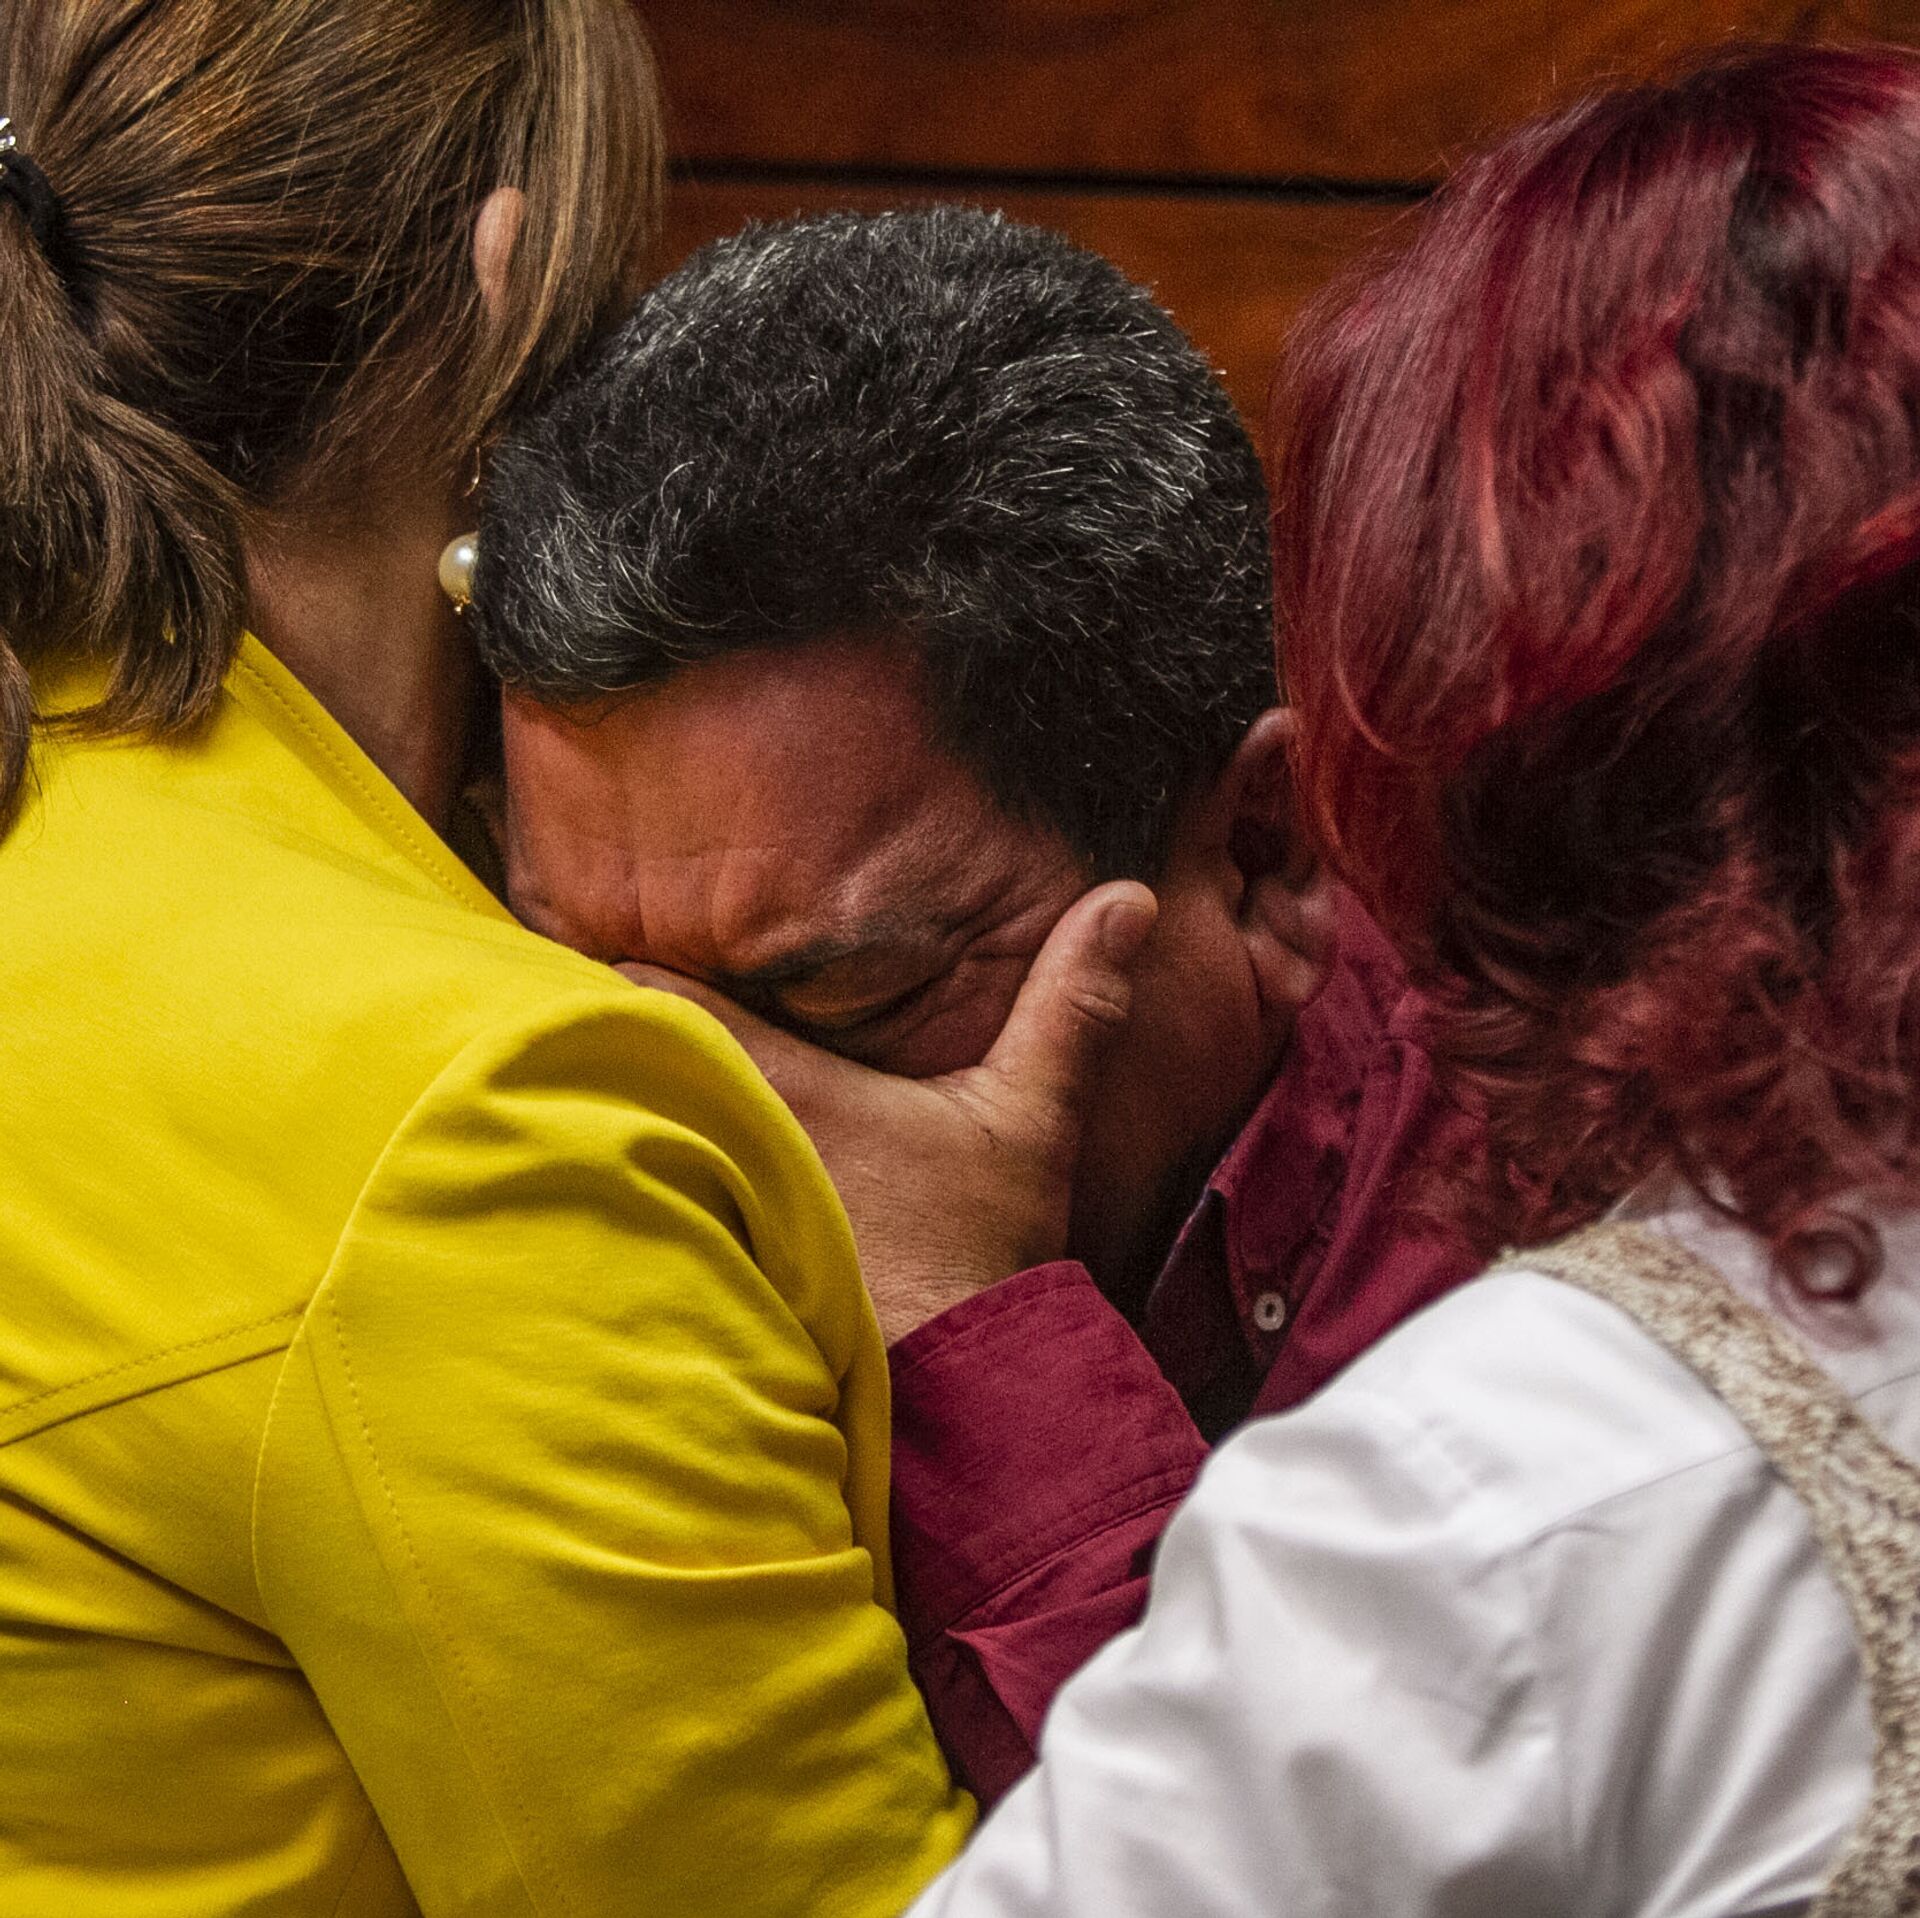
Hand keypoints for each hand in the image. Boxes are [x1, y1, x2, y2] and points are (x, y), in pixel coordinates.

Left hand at [619, 882, 1157, 1342]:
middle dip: (592, 1031)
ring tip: (568, 1080)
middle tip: (566, 990)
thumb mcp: (1028, 1120)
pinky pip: (612, 1212)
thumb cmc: (974, 1254)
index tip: (608, 936)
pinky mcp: (685, 1283)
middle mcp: (716, 1143)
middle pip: (602, 1059)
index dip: (621, 964)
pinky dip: (604, 1187)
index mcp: (779, 1084)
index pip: (649, 993)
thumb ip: (1070, 1005)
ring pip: (601, 1132)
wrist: (951, 1397)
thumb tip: (1128, 894)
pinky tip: (595, 1184)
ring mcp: (692, 1219)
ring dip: (594, 1107)